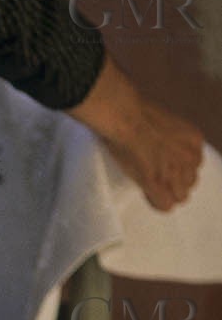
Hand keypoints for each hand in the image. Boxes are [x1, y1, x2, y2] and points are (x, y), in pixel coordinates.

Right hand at [68, 52, 203, 211]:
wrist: (125, 116)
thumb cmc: (137, 114)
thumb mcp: (167, 124)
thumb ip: (174, 140)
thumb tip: (165, 150)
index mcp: (194, 141)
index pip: (194, 167)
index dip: (178, 169)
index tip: (163, 167)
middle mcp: (190, 158)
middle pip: (190, 183)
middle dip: (175, 182)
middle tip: (156, 175)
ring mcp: (175, 172)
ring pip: (180, 196)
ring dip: (167, 192)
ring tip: (150, 182)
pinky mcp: (157, 183)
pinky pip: (166, 205)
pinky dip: (157, 202)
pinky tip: (148, 194)